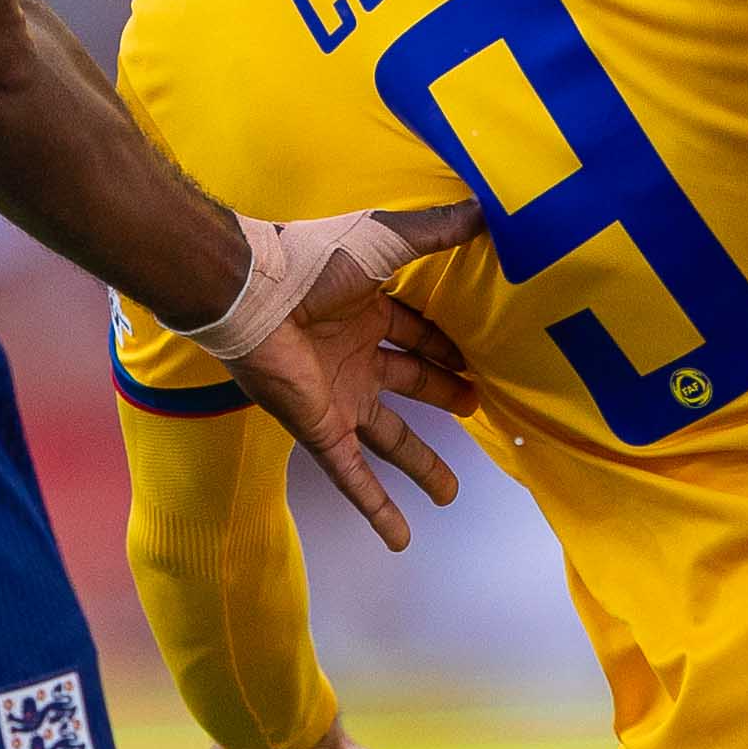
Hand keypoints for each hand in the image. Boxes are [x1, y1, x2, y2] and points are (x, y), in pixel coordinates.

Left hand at [213, 201, 482, 548]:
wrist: (254, 294)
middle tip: (479, 406)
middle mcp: (356, 358)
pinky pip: (354, 477)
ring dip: (419, 466)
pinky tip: (400, 539)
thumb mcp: (389, 240)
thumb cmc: (317, 260)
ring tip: (450, 494)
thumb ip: (439, 231)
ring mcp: (340, 398)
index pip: (420, 334)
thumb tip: (494, 208)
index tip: (487, 358)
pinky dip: (377, 508)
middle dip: (444, 396)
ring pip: (390, 440)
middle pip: (412, 385)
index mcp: (370, 313)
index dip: (451, 348)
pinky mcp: (323, 430)